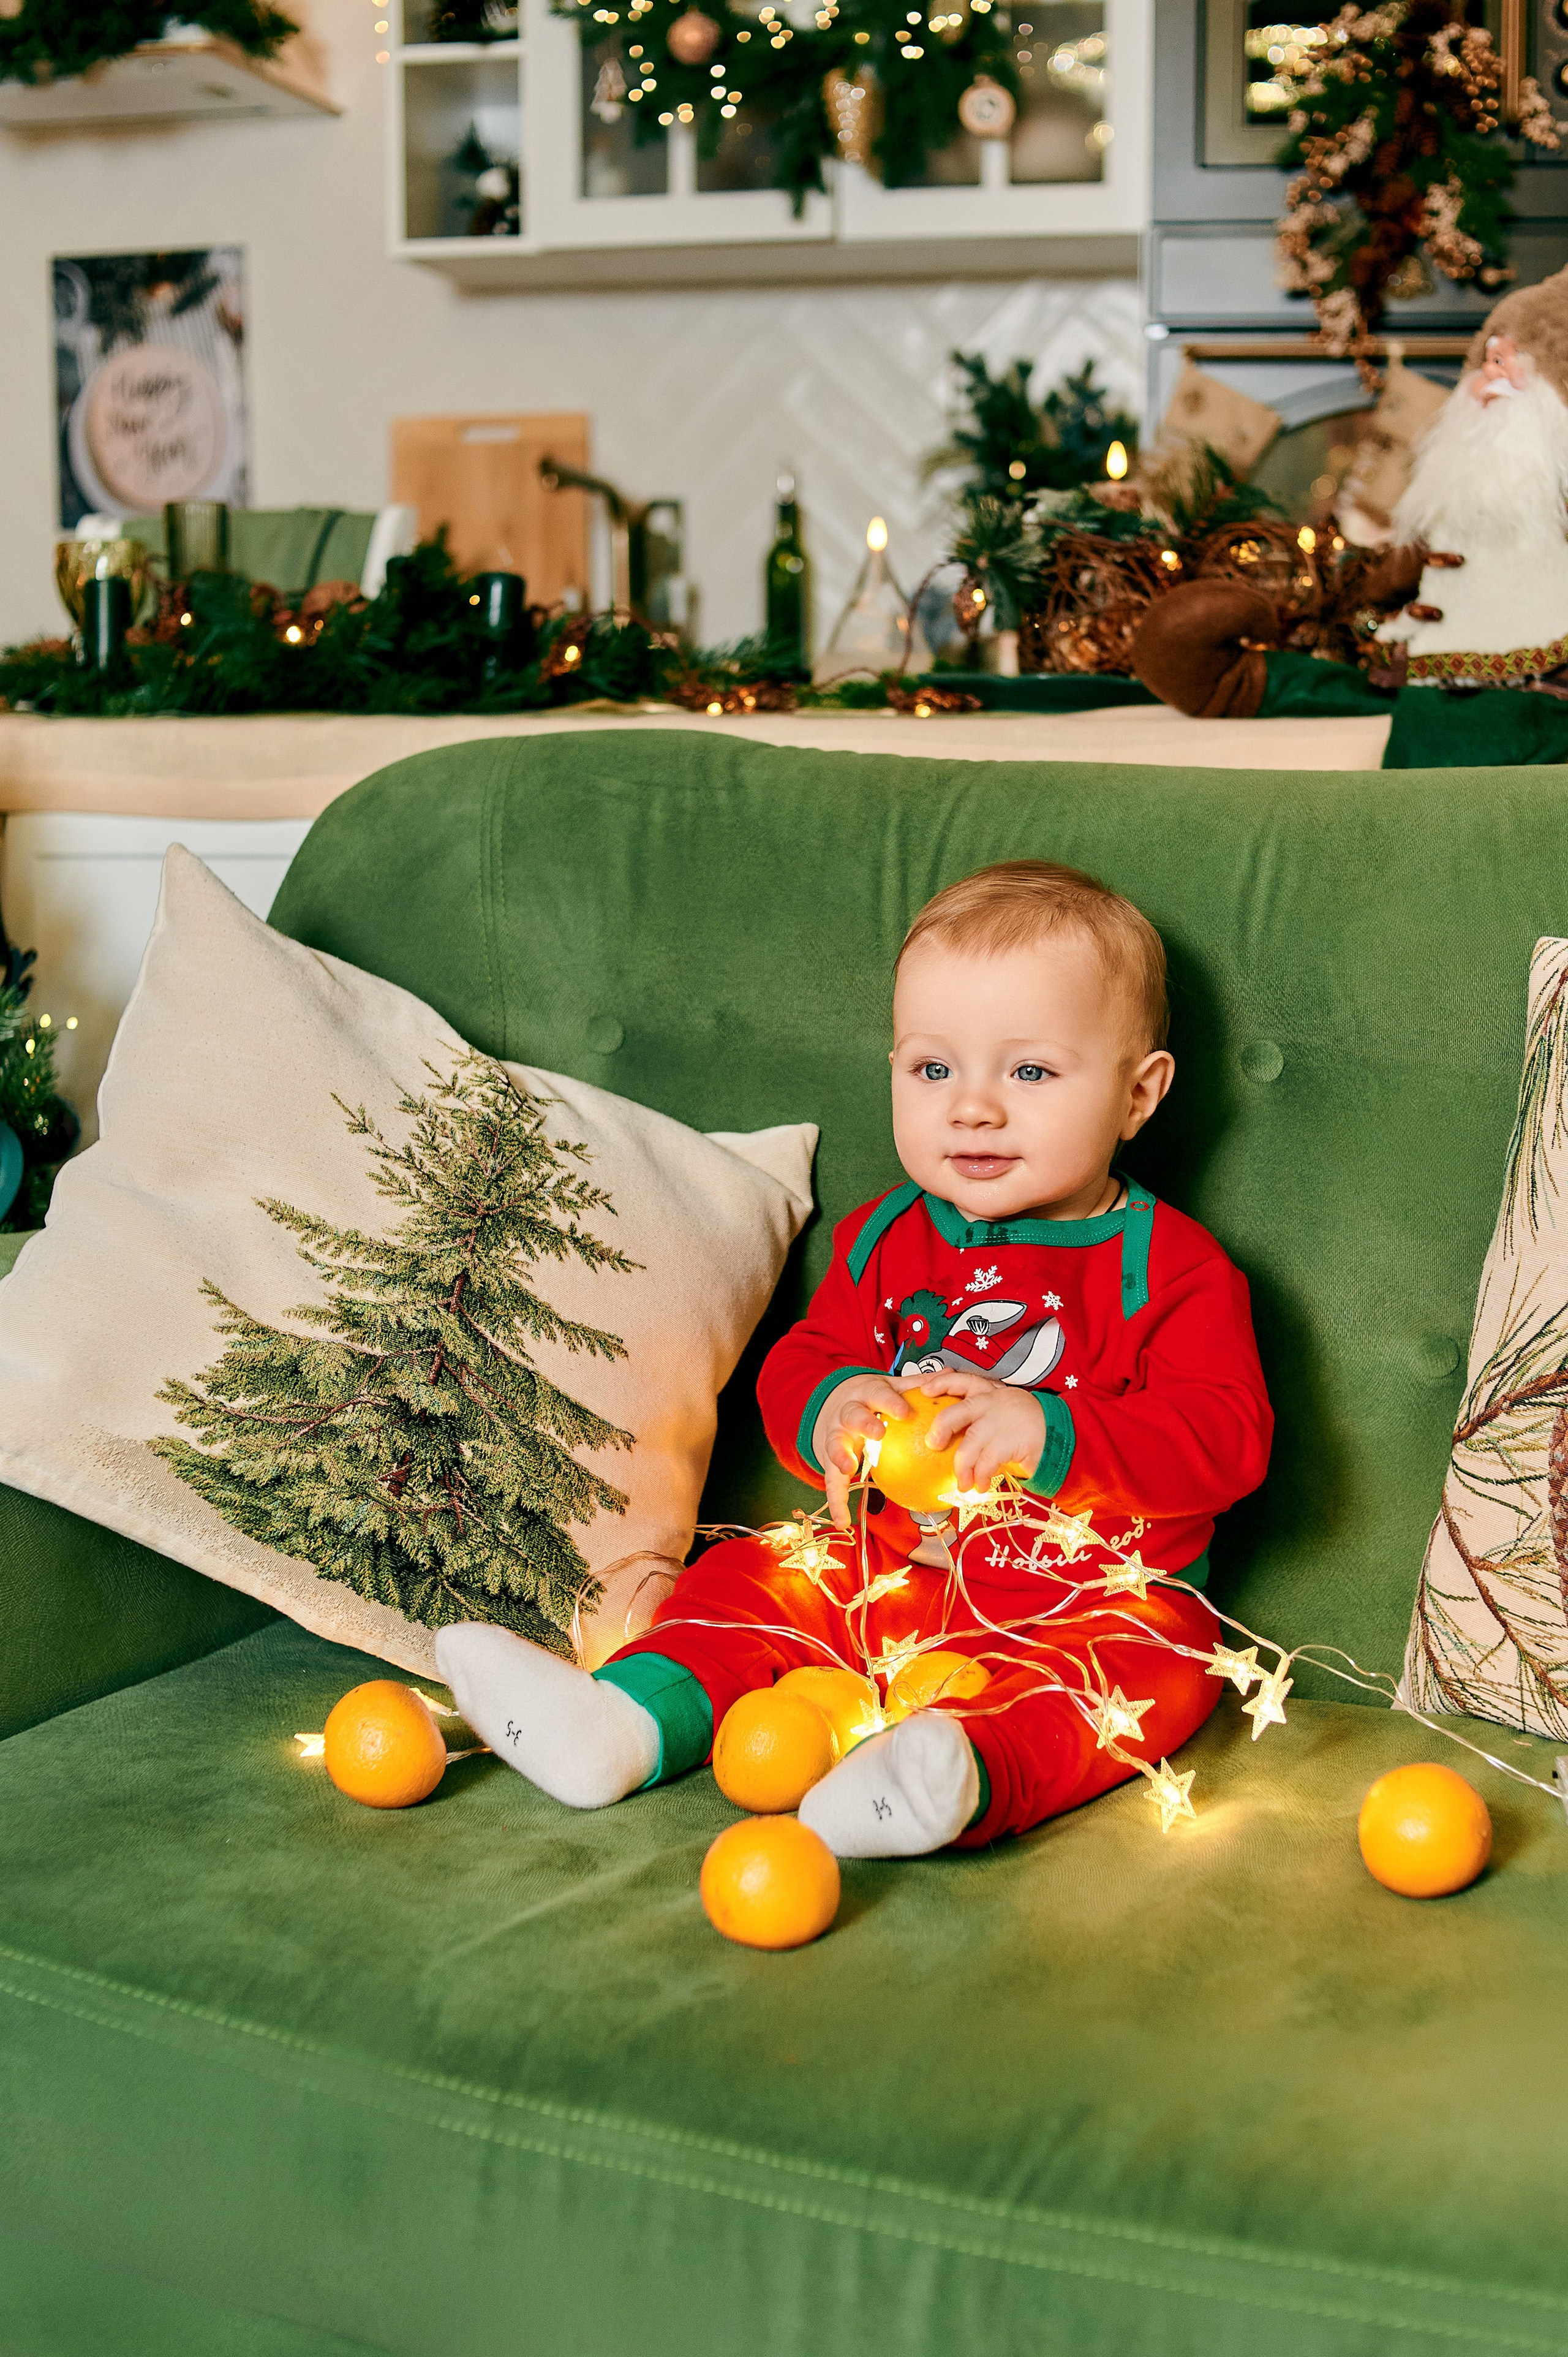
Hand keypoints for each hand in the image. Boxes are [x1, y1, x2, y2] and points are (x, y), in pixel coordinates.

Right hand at [812, 1370, 919, 1529]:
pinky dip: (835, 1501)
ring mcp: (835, 1434)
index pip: (879, 1395)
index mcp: (867, 1395)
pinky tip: (844, 1522)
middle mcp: (847, 1413)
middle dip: (864, 1424)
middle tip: (877, 1433)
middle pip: (853, 1416)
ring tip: (848, 1468)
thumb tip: (951, 1375)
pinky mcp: (829, 1457)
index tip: (903, 1412)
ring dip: (840, 1456)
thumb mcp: (891, 1387)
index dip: (890, 1403)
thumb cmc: (874, 1398)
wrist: (835, 1402)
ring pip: (834, 1444)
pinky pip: (831, 1481)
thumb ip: (917, 1385)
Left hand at [918, 1371, 1047, 1495]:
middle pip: (962, 1410)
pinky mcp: (1015, 1439)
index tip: (924, 1390)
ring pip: (972, 1442)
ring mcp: (1006, 1420)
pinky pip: (988, 1461)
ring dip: (963, 1467)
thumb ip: (978, 1423)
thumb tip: (945, 1440)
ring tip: (963, 1484)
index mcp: (992, 1394)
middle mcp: (997, 1402)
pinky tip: (981, 1486)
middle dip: (942, 1426)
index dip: (943, 1382)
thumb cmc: (1023, 1432)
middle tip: (932, 1444)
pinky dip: (981, 1476)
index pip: (965, 1381)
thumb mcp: (1000, 1420)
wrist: (1062, 1440)